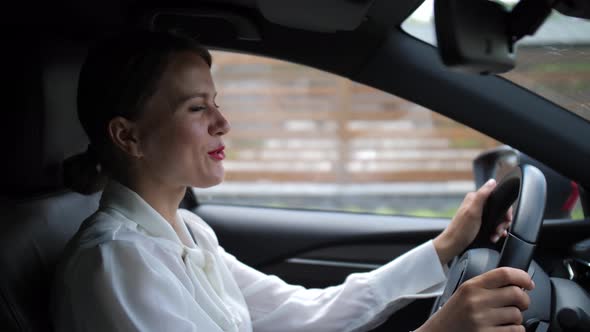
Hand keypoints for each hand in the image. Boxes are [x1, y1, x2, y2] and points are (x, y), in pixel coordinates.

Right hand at [417, 267, 534, 331]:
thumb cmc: (454, 315)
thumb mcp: (465, 293)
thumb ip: (486, 286)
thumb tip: (517, 283)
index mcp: (471, 287)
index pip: (504, 274)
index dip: (522, 277)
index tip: (529, 283)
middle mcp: (476, 302)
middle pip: (516, 294)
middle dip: (524, 300)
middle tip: (520, 304)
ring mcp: (482, 320)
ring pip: (517, 315)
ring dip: (516, 318)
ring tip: (503, 319)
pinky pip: (515, 331)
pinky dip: (514, 330)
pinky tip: (502, 329)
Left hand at [434, 179, 512, 264]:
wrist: (453, 244)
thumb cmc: (461, 230)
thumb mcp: (473, 211)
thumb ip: (482, 195)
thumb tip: (492, 181)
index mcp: (475, 198)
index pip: (497, 197)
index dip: (505, 208)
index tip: (506, 218)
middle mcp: (477, 204)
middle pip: (499, 209)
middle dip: (502, 221)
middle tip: (499, 229)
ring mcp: (478, 214)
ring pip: (497, 218)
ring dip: (499, 228)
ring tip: (496, 234)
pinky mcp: (479, 223)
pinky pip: (492, 225)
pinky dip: (495, 232)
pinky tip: (494, 236)